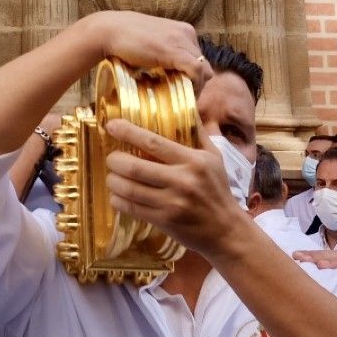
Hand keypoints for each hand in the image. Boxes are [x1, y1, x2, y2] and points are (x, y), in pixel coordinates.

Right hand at [81, 12, 208, 86]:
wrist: (109, 30)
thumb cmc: (125, 38)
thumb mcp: (153, 43)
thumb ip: (164, 54)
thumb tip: (167, 72)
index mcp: (183, 30)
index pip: (199, 57)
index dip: (194, 76)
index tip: (183, 88)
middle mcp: (187, 33)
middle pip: (204, 64)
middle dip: (196, 82)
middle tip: (183, 95)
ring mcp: (182, 41)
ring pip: (204, 70)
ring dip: (196, 87)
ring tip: (182, 97)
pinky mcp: (174, 51)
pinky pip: (196, 71)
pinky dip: (194, 86)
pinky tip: (183, 95)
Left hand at [101, 119, 250, 256]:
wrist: (226, 230)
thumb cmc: (217, 189)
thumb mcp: (214, 157)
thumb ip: (198, 132)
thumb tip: (186, 105)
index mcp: (193, 160)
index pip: (153, 142)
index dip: (127, 132)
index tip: (111, 126)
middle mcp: (182, 181)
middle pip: (135, 167)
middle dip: (115, 161)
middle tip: (111, 158)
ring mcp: (173, 203)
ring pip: (130, 189)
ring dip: (113, 182)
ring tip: (111, 177)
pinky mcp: (165, 221)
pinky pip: (132, 208)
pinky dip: (119, 201)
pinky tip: (117, 195)